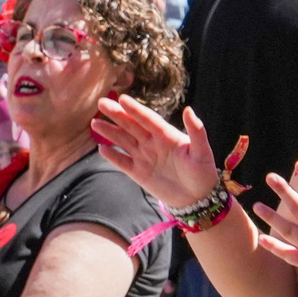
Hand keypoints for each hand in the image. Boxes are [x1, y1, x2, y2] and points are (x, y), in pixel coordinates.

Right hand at [92, 97, 223, 209]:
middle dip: (117, 115)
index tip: (123, 98)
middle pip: (132, 126)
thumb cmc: (203, 172)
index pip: (149, 119)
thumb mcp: (202, 152)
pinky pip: (122, 162)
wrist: (197, 198)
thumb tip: (188, 109)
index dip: (136, 110)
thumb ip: (196, 131)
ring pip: (123, 141)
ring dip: (110, 132)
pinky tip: (101, 148)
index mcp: (167, 135)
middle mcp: (153, 143)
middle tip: (102, 102)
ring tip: (94, 123)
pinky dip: (112, 156)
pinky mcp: (139, 173)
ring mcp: (145, 157)